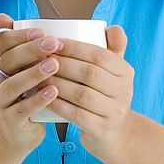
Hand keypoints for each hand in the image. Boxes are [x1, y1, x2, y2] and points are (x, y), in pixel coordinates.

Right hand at [0, 13, 61, 149]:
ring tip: (55, 65)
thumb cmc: (27, 92)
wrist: (20, 132)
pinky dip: (38, 100)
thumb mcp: (23, 68)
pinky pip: (22, 109)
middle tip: (53, 43)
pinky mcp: (10, 121)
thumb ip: (21, 44)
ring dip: (34, 73)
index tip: (42, 31)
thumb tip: (4, 15)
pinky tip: (53, 92)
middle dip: (31, 50)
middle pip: (7, 61)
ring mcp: (0, 101)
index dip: (19, 35)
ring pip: (12, 85)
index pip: (0, 43)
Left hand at [42, 25, 134, 158]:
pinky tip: (44, 98)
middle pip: (89, 73)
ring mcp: (114, 112)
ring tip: (38, 76)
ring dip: (57, 83)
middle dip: (63, 63)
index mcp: (125, 72)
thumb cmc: (108, 96)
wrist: (117, 135)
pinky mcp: (102, 130)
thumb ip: (114, 49)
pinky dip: (59, 105)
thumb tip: (112, 27)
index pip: (100, 55)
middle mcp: (124, 91)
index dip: (76, 47)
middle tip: (41, 58)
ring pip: (81, 94)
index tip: (54, 42)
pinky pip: (77, 115)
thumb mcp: (116, 73)